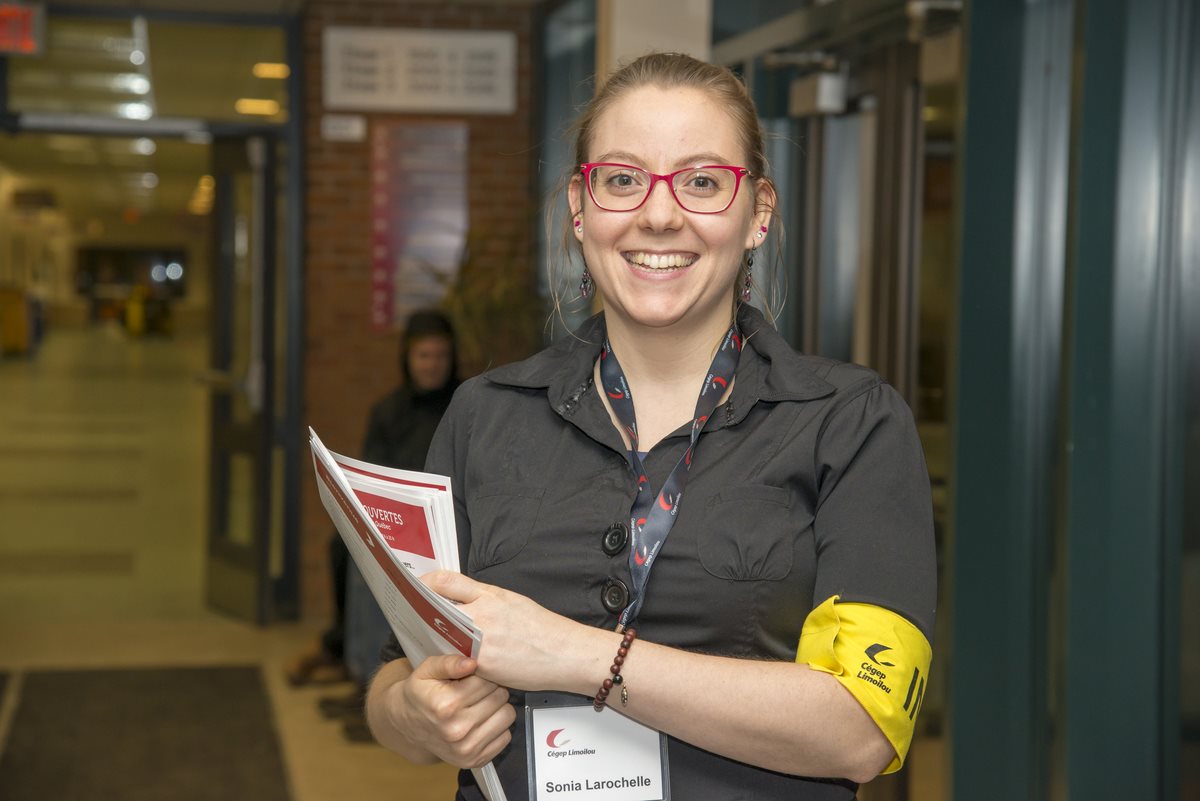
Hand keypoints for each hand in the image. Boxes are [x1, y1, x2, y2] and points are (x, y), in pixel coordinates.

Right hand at [389, 654, 515, 768]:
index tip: (474, 676)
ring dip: (498, 707)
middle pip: (500, 697)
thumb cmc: (420, 694)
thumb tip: (472, 663)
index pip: (487, 681)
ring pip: (507, 715)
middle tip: (476, 690)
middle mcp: (457, 730)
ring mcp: (466, 749)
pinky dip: (497, 727)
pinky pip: (506, 736)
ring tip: (480, 705)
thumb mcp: (426, 670)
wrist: (407, 726)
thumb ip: (449, 662)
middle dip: (491, 689)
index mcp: (446, 705)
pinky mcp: (475, 760)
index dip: (483, 674)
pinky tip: (480, 722)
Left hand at [422, 571, 608, 692]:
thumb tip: (461, 600)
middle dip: (422, 612)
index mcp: (491, 595)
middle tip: (412, 615)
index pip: (447, 582)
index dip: (428, 583)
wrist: (565, 653)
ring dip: (433, 637)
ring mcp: (481, 640)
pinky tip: (448, 661)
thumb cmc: (543, 629)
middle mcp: (483, 614)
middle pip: (438, 608)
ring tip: (427, 639)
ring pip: (443, 635)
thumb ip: (485, 599)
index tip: (419, 587)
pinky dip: (450, 659)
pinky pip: (456, 659)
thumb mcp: (513, 602)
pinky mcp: (483, 664)